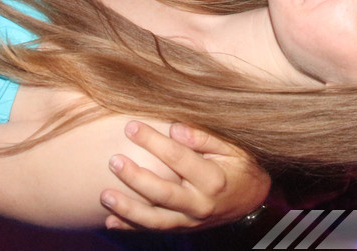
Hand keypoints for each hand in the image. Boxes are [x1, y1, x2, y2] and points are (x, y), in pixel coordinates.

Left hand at [101, 121, 269, 230]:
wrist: (252, 197)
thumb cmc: (239, 164)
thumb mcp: (231, 145)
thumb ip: (203, 137)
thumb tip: (174, 127)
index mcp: (213, 179)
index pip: (178, 158)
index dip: (153, 142)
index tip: (130, 126)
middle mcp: (201, 204)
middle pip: (163, 193)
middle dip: (135, 178)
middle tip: (113, 161)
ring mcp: (191, 220)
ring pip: (155, 220)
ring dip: (128, 209)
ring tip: (104, 196)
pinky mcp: (184, 228)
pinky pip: (154, 231)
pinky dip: (131, 228)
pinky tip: (110, 221)